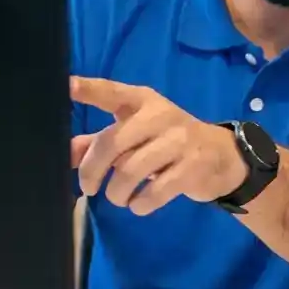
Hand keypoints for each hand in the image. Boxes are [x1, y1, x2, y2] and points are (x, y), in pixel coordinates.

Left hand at [70, 76, 244, 214]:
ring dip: (117, 193)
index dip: (89, 89)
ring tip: (119, 198)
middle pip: (112, 142)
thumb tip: (66, 152)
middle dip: (92, 171)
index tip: (66, 85)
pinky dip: (140, 204)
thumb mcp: (135, 135)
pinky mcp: (192, 167)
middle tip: (87, 188)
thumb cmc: (167, 142)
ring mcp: (179, 141)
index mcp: (142, 101)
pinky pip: (154, 192)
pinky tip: (140, 204)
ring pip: (129, 171)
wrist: (222, 156)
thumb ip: (98, 142)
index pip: (111, 92)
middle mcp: (159, 115)